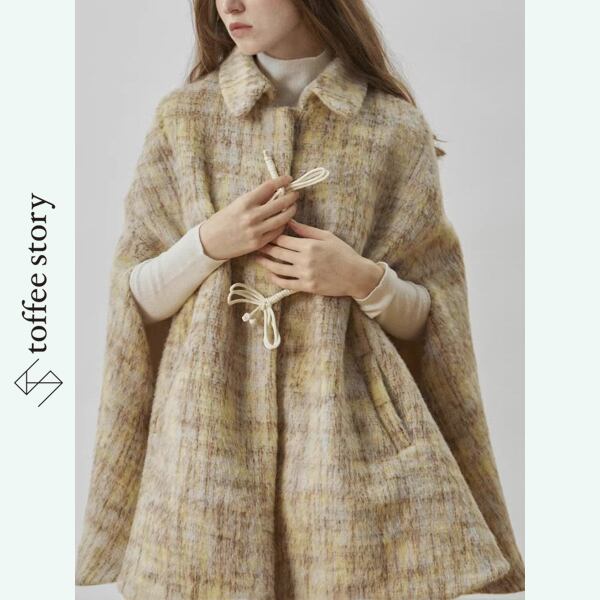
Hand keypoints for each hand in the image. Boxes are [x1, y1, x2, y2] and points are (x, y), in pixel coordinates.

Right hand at [198, 174, 299, 259]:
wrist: (209, 242)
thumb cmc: (222, 221)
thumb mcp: (236, 204)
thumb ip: (255, 199)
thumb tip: (274, 191)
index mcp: (245, 202)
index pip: (269, 186)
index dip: (282, 181)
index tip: (288, 179)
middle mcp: (252, 216)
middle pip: (281, 202)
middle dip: (291, 196)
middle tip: (295, 193)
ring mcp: (256, 230)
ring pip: (282, 218)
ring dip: (291, 211)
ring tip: (293, 207)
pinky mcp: (258, 243)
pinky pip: (277, 232)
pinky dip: (282, 225)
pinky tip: (283, 221)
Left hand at [252, 219, 384, 297]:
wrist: (356, 275)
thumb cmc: (343, 253)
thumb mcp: (326, 236)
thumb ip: (306, 230)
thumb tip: (289, 220)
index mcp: (309, 245)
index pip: (283, 239)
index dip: (271, 235)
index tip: (264, 233)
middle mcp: (305, 260)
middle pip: (278, 253)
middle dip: (265, 247)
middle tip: (254, 244)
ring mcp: (305, 274)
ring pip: (278, 268)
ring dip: (266, 263)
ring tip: (257, 258)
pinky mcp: (307, 287)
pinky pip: (286, 283)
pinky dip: (275, 279)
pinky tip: (270, 274)